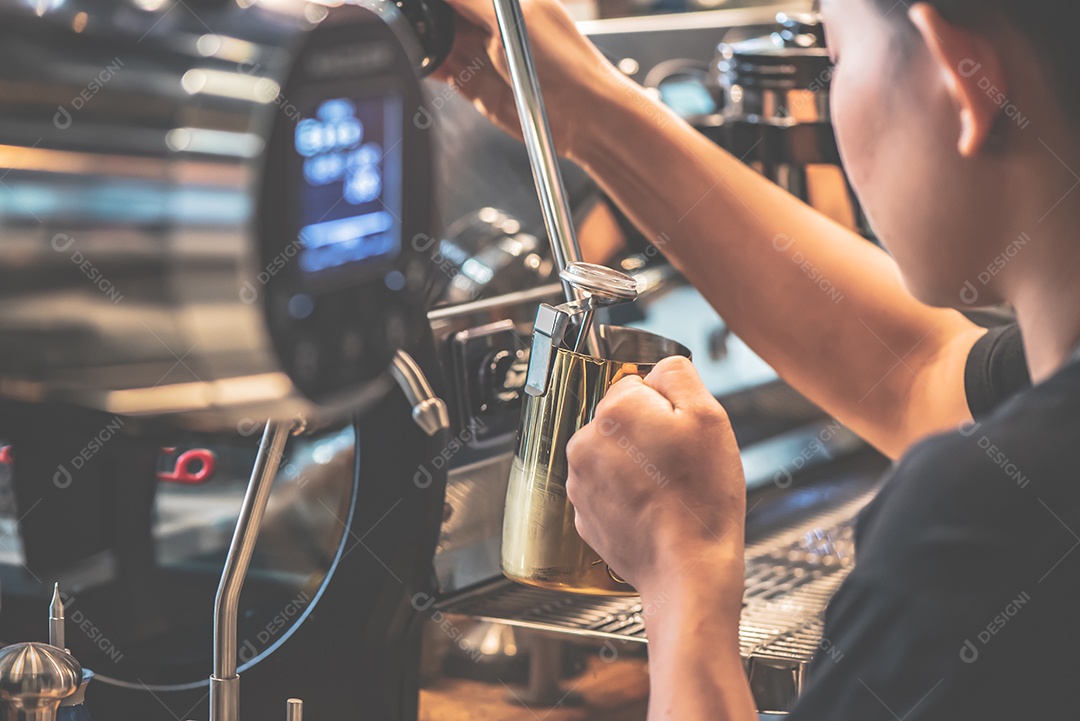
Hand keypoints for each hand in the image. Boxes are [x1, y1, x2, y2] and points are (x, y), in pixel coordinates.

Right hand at [431, 0, 622, 159]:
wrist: (581, 116)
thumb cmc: (565, 64)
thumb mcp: (512, 20)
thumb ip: (473, 1)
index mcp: (505, 1)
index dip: (439, 2)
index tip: (420, 3)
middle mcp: (492, 24)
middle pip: (446, 13)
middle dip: (428, 17)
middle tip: (414, 18)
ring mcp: (483, 55)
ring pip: (440, 40)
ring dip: (426, 40)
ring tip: (419, 40)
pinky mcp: (476, 85)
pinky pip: (443, 70)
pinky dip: (430, 65)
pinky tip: (425, 61)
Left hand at [565, 356, 746, 602]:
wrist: (688, 569)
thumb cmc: (701, 499)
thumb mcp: (709, 416)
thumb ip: (678, 374)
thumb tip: (657, 368)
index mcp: (614, 412)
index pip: (638, 384)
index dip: (667, 406)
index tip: (681, 432)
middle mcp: (586, 443)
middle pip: (622, 419)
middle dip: (649, 434)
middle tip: (679, 464)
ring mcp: (581, 481)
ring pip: (613, 454)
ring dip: (636, 465)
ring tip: (668, 490)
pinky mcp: (583, 513)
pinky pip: (608, 488)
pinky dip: (628, 494)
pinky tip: (654, 509)